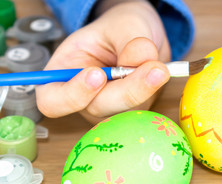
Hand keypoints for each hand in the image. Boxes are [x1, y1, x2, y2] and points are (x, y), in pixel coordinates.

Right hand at [36, 0, 170, 122]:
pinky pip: (144, 106)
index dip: (73, 95)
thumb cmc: (120, 27)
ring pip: (125, 111)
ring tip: (158, 65)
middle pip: (98, 109)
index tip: (96, 74)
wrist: (140, 34)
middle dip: (127, 90)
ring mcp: (110, 106)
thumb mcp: (123, 25)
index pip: (53, 101)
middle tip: (154, 69)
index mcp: (63, 74)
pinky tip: (159, 72)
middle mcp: (84, 97)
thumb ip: (130, 42)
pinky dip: (154, 90)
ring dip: (145, 90)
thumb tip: (142, 58)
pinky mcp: (132, 108)